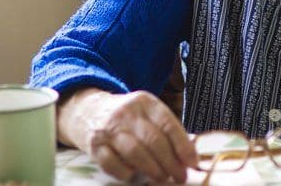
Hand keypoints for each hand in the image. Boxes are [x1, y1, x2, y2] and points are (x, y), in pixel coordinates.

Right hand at [57, 88, 197, 182]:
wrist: (88, 111)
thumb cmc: (127, 117)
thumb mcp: (147, 113)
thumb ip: (166, 130)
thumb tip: (190, 156)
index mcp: (146, 102)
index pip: (169, 124)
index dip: (183, 146)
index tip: (193, 163)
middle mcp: (127, 113)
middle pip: (153, 140)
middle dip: (170, 162)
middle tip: (180, 176)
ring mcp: (109, 128)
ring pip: (135, 152)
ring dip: (152, 169)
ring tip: (163, 178)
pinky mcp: (94, 145)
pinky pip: (112, 164)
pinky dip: (125, 172)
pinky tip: (134, 175)